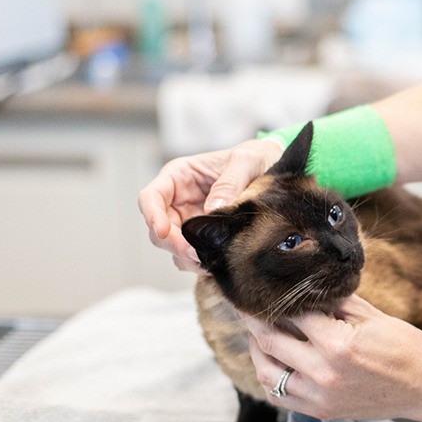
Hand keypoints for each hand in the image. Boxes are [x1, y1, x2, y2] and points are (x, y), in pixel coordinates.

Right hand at [137, 138, 282, 270]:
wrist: (270, 169)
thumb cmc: (253, 158)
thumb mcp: (246, 162)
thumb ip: (230, 183)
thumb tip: (212, 209)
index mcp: (179, 176)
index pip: (150, 197)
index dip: (152, 216)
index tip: (163, 231)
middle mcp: (178, 200)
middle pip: (158, 228)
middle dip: (174, 244)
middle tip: (196, 254)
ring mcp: (189, 220)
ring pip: (172, 246)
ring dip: (185, 257)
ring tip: (208, 262)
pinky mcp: (202, 235)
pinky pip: (191, 254)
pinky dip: (199, 262)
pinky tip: (216, 263)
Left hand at [240, 295, 421, 421]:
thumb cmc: (407, 347)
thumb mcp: (372, 316)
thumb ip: (335, 302)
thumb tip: (306, 288)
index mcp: (337, 344)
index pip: (292, 314)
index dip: (274, 298)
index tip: (260, 288)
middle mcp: (323, 373)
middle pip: (270, 341)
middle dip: (253, 320)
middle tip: (245, 305)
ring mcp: (320, 397)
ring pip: (267, 373)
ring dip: (256, 351)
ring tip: (256, 333)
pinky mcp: (322, 412)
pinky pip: (280, 396)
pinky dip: (270, 377)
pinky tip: (273, 360)